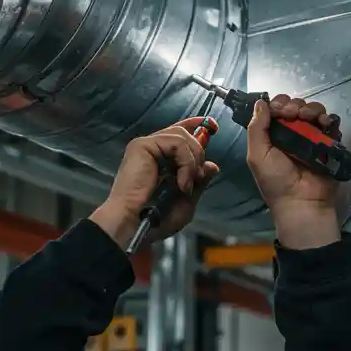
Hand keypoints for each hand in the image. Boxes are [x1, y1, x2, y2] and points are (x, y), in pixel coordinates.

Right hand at [90, 117, 220, 250]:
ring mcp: (146, 145)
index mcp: (160, 159)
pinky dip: (185, 162)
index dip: (196, 125)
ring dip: (192, 162)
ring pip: (182, 136)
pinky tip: (181, 182)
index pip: (179, 133)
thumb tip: (212, 165)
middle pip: (184, 133)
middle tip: (196, 179)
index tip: (214, 127)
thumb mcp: (186, 201)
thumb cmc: (157, 220)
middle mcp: (152, 149)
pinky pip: (175, 142)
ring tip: (185, 185)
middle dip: (198, 154)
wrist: (137, 225)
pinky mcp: (142, 145)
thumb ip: (199, 182)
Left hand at [246, 96, 342, 248]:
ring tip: (309, 119)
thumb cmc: (276, 180)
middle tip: (293, 115)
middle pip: (296, 106)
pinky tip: (324, 124)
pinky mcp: (328, 143)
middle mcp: (292, 133)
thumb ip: (256, 128)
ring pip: (314, 111)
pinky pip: (331, 124)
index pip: (276, 108)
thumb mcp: (257, 155)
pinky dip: (328, 119)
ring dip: (311, 109)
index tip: (279, 110)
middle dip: (295, 105)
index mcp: (273, 135)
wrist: (302, 202)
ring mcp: (312, 137)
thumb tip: (260, 102)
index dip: (278, 103)